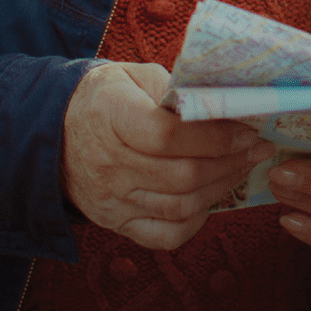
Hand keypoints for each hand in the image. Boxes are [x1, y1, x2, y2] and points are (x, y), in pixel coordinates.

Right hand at [62, 60, 271, 250]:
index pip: (167, 136)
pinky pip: (164, 235)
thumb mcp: (133, 75)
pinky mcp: (115, 223)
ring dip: (222, 188)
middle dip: (230, 163)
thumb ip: (173, 88)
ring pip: (179, 206)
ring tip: (243, 168)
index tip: (246, 129)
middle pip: (181, 176)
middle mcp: (109, 163)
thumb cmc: (105, 97)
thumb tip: (223, 104)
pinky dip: (195, 222)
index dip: (214, 137)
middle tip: (257, 149)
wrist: (53, 134)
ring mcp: (111, 200)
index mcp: (111, 116)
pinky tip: (212, 198)